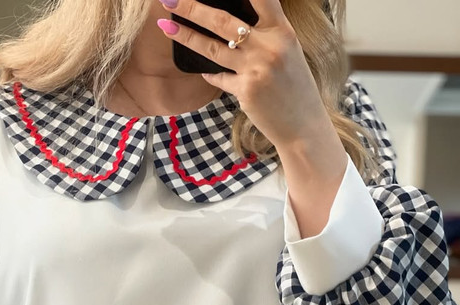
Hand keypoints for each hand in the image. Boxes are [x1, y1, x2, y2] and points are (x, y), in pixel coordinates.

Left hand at [156, 0, 331, 149]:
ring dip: (186, 36)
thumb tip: (236, 26)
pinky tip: (201, 72)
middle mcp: (269, 47)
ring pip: (212, 48)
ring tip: (165, 27)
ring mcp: (256, 69)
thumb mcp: (289, 53)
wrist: (304, 127)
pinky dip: (210, 74)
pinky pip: (218, 77)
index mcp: (283, 31)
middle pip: (222, 20)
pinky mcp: (245, 91)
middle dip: (192, 7)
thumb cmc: (296, 89)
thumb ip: (266, 35)